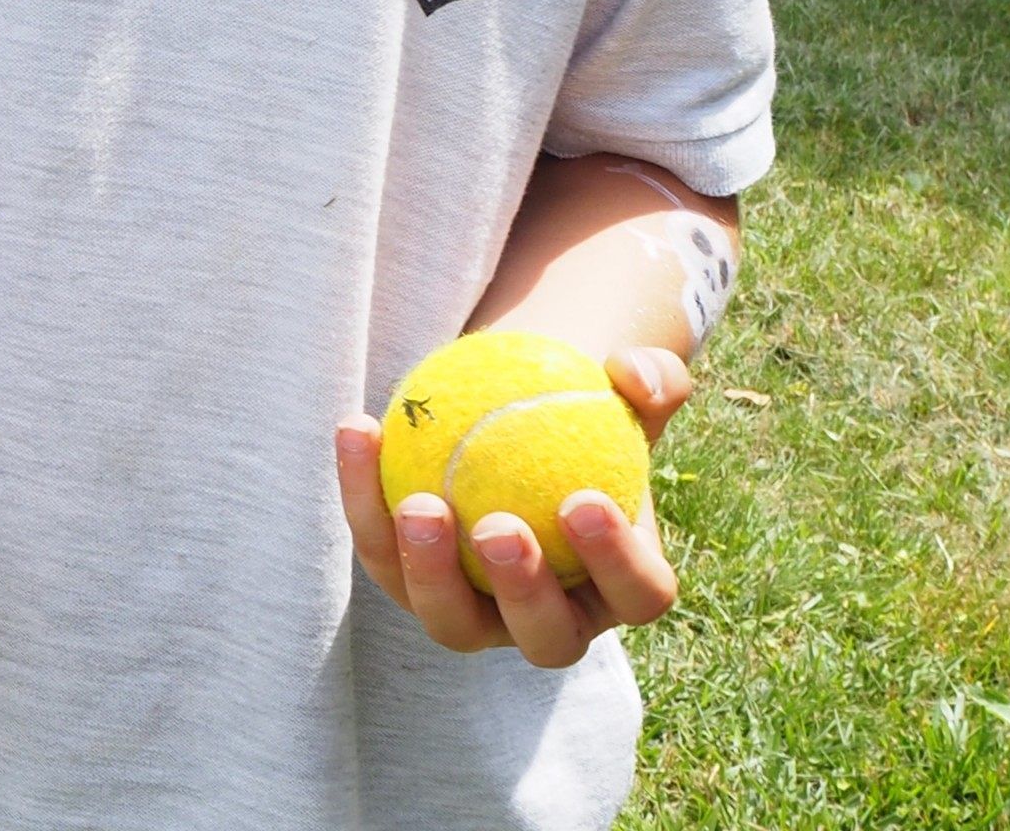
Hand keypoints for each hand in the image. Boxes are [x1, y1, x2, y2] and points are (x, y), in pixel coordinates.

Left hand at [336, 343, 694, 667]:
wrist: (515, 420)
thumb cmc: (586, 412)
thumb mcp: (625, 389)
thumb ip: (650, 377)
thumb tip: (632, 372)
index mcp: (620, 585)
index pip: (637, 592)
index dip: (617, 561)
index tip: (582, 500)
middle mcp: (551, 620)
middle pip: (544, 637)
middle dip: (522, 591)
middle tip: (496, 528)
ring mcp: (478, 615)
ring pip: (452, 621)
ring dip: (430, 570)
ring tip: (419, 504)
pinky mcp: (411, 586)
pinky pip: (382, 553)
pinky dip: (365, 497)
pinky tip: (359, 429)